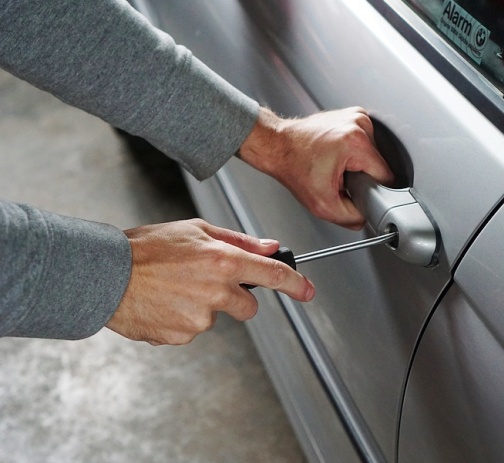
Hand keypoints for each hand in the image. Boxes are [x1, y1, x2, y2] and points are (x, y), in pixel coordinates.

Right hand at [105, 219, 313, 344]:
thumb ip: (238, 240)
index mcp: (223, 261)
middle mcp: (216, 291)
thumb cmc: (146, 248)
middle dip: (235, 298)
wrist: (105, 275)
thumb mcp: (195, 230)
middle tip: (205, 282)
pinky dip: (181, 319)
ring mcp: (199, 318)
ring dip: (202, 307)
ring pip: (216, 317)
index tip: (308, 291)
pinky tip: (163, 303)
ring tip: (173, 289)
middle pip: (248, 307)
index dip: (296, 284)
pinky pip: (192, 330)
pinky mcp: (182, 336)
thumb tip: (270, 247)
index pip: (273, 275)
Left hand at [238, 107, 393, 229]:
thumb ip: (352, 218)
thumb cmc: (294, 167)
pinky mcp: (353, 115)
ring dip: (358, 164)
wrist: (278, 146)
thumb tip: (367, 217)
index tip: (355, 190)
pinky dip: (354, 152)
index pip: (386, 176)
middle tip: (339, 178)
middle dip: (362, 176)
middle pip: (379, 164)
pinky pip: (365, 142)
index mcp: (356, 142)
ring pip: (373, 154)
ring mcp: (356, 116)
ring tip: (336, 165)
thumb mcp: (323, 205)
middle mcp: (359, 124)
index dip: (372, 190)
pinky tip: (338, 155)